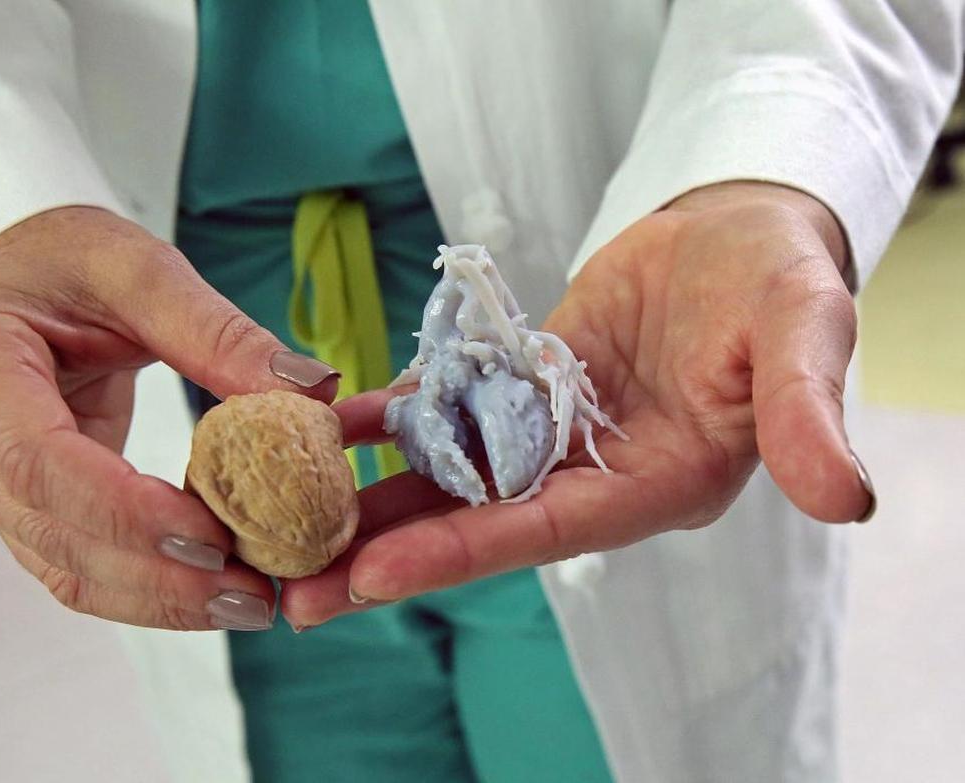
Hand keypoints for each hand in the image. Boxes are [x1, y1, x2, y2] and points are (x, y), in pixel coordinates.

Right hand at [0, 206, 337, 629]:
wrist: (19, 279)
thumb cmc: (65, 259)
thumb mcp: (138, 268)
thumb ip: (218, 331)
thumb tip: (313, 391)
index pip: (36, 461)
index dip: (125, 511)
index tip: (215, 536)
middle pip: (53, 532)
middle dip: (159, 574)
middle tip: (257, 589)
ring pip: (64, 567)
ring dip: (159, 598)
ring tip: (251, 600)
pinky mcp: (20, 505)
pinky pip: (77, 563)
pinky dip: (147, 586)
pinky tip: (213, 589)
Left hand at [282, 182, 873, 627]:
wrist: (739, 228)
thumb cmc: (780, 278)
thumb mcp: (803, 334)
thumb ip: (805, 415)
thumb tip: (846, 499)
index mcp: (654, 482)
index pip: (543, 531)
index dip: (460, 555)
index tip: (371, 578)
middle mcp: (592, 472)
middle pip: (478, 524)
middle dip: (388, 557)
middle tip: (294, 594)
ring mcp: (552, 431)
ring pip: (451, 476)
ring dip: (372, 501)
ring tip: (282, 523)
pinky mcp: (525, 386)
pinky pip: (453, 408)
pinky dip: (396, 418)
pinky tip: (334, 427)